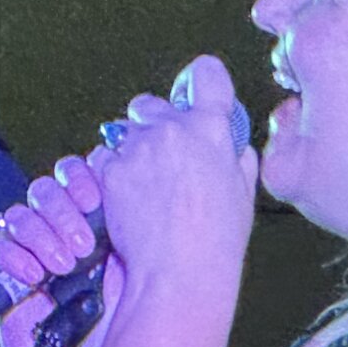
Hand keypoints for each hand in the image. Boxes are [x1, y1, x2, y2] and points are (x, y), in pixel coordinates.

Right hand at [0, 156, 124, 346]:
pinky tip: (36, 277)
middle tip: (83, 246)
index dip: (82, 178)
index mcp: (97, 220)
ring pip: (20, 214)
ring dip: (41, 235)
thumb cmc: (123, 329)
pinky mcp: (6, 277)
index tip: (96, 200)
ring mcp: (32, 252)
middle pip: (46, 189)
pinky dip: (14, 256)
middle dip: (63, 212)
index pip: (78, 174)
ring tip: (64, 267)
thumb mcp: (138, 269)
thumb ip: (129, 225)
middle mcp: (62, 231)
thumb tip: (126, 184)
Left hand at [86, 55, 257, 314]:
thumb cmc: (215, 240)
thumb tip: (234, 147)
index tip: (197, 87)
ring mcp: (137, 148)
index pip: (207, 75)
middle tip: (162, 157)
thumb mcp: (243, 194)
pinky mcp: (110, 171)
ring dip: (131, 151)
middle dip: (154, 123)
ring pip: (124, 133)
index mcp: (211, 128)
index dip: (202, 79)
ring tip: (144, 188)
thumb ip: (237, 159)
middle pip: (152, 104)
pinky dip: (112, 175)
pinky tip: (126, 200)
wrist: (177, 271)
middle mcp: (172, 128)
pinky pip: (104, 160)